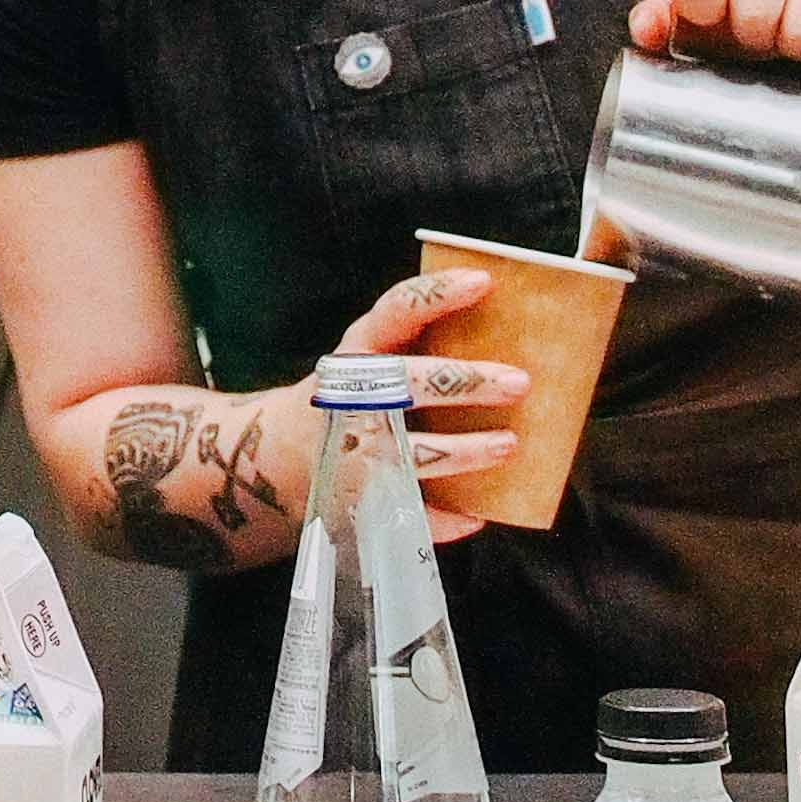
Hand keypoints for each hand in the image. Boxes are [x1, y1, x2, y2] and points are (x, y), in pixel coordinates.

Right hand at [337, 263, 528, 547]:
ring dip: (464, 451)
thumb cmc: (353, 394)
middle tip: (519, 383)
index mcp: (358, 351)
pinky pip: (407, 511)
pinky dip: (444, 519)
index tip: (484, 282)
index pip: (398, 310)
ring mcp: (352, 450)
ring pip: (412, 452)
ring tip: (508, 445)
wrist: (281, 451)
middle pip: (408, 383)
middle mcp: (351, 395)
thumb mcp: (371, 357)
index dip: (439, 294)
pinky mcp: (358, 496)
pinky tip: (479, 515)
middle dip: (465, 382)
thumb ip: (421, 342)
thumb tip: (515, 328)